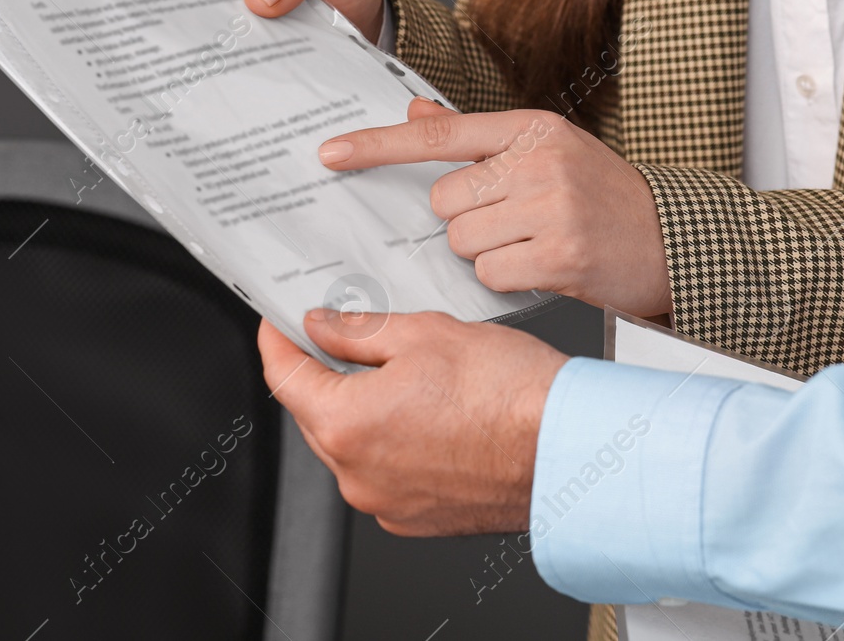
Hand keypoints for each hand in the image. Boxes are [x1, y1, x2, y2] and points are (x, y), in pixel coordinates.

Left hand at [259, 310, 567, 535]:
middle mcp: (356, 474)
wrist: (566, 446)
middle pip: (314, 414)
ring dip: (361, 410)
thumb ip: (359, 331)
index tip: (279, 324)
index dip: (277, 341)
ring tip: (407, 376)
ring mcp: (385, 503)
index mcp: (346, 424)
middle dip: (325, 375)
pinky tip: (429, 415)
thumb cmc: (509, 394)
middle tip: (347, 337)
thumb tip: (322, 328)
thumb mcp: (425, 334)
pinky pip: (383, 474)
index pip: (284, 377)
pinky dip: (392, 443)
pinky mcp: (416, 519)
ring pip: (351, 446)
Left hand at [318, 99, 672, 315]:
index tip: (332, 152)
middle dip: (465, 220)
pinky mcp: (559, 253)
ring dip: (487, 251)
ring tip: (534, 242)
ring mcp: (551, 207)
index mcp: (531, 128)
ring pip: (462, 240)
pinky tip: (545, 265)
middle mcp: (539, 161)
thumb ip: (478, 137)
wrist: (672, 240)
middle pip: (443, 200)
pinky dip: (508, 277)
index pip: (438, 134)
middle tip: (514, 221)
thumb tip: (416, 109)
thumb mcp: (546, 150)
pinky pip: (490, 273)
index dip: (378, 145)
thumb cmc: (604, 197)